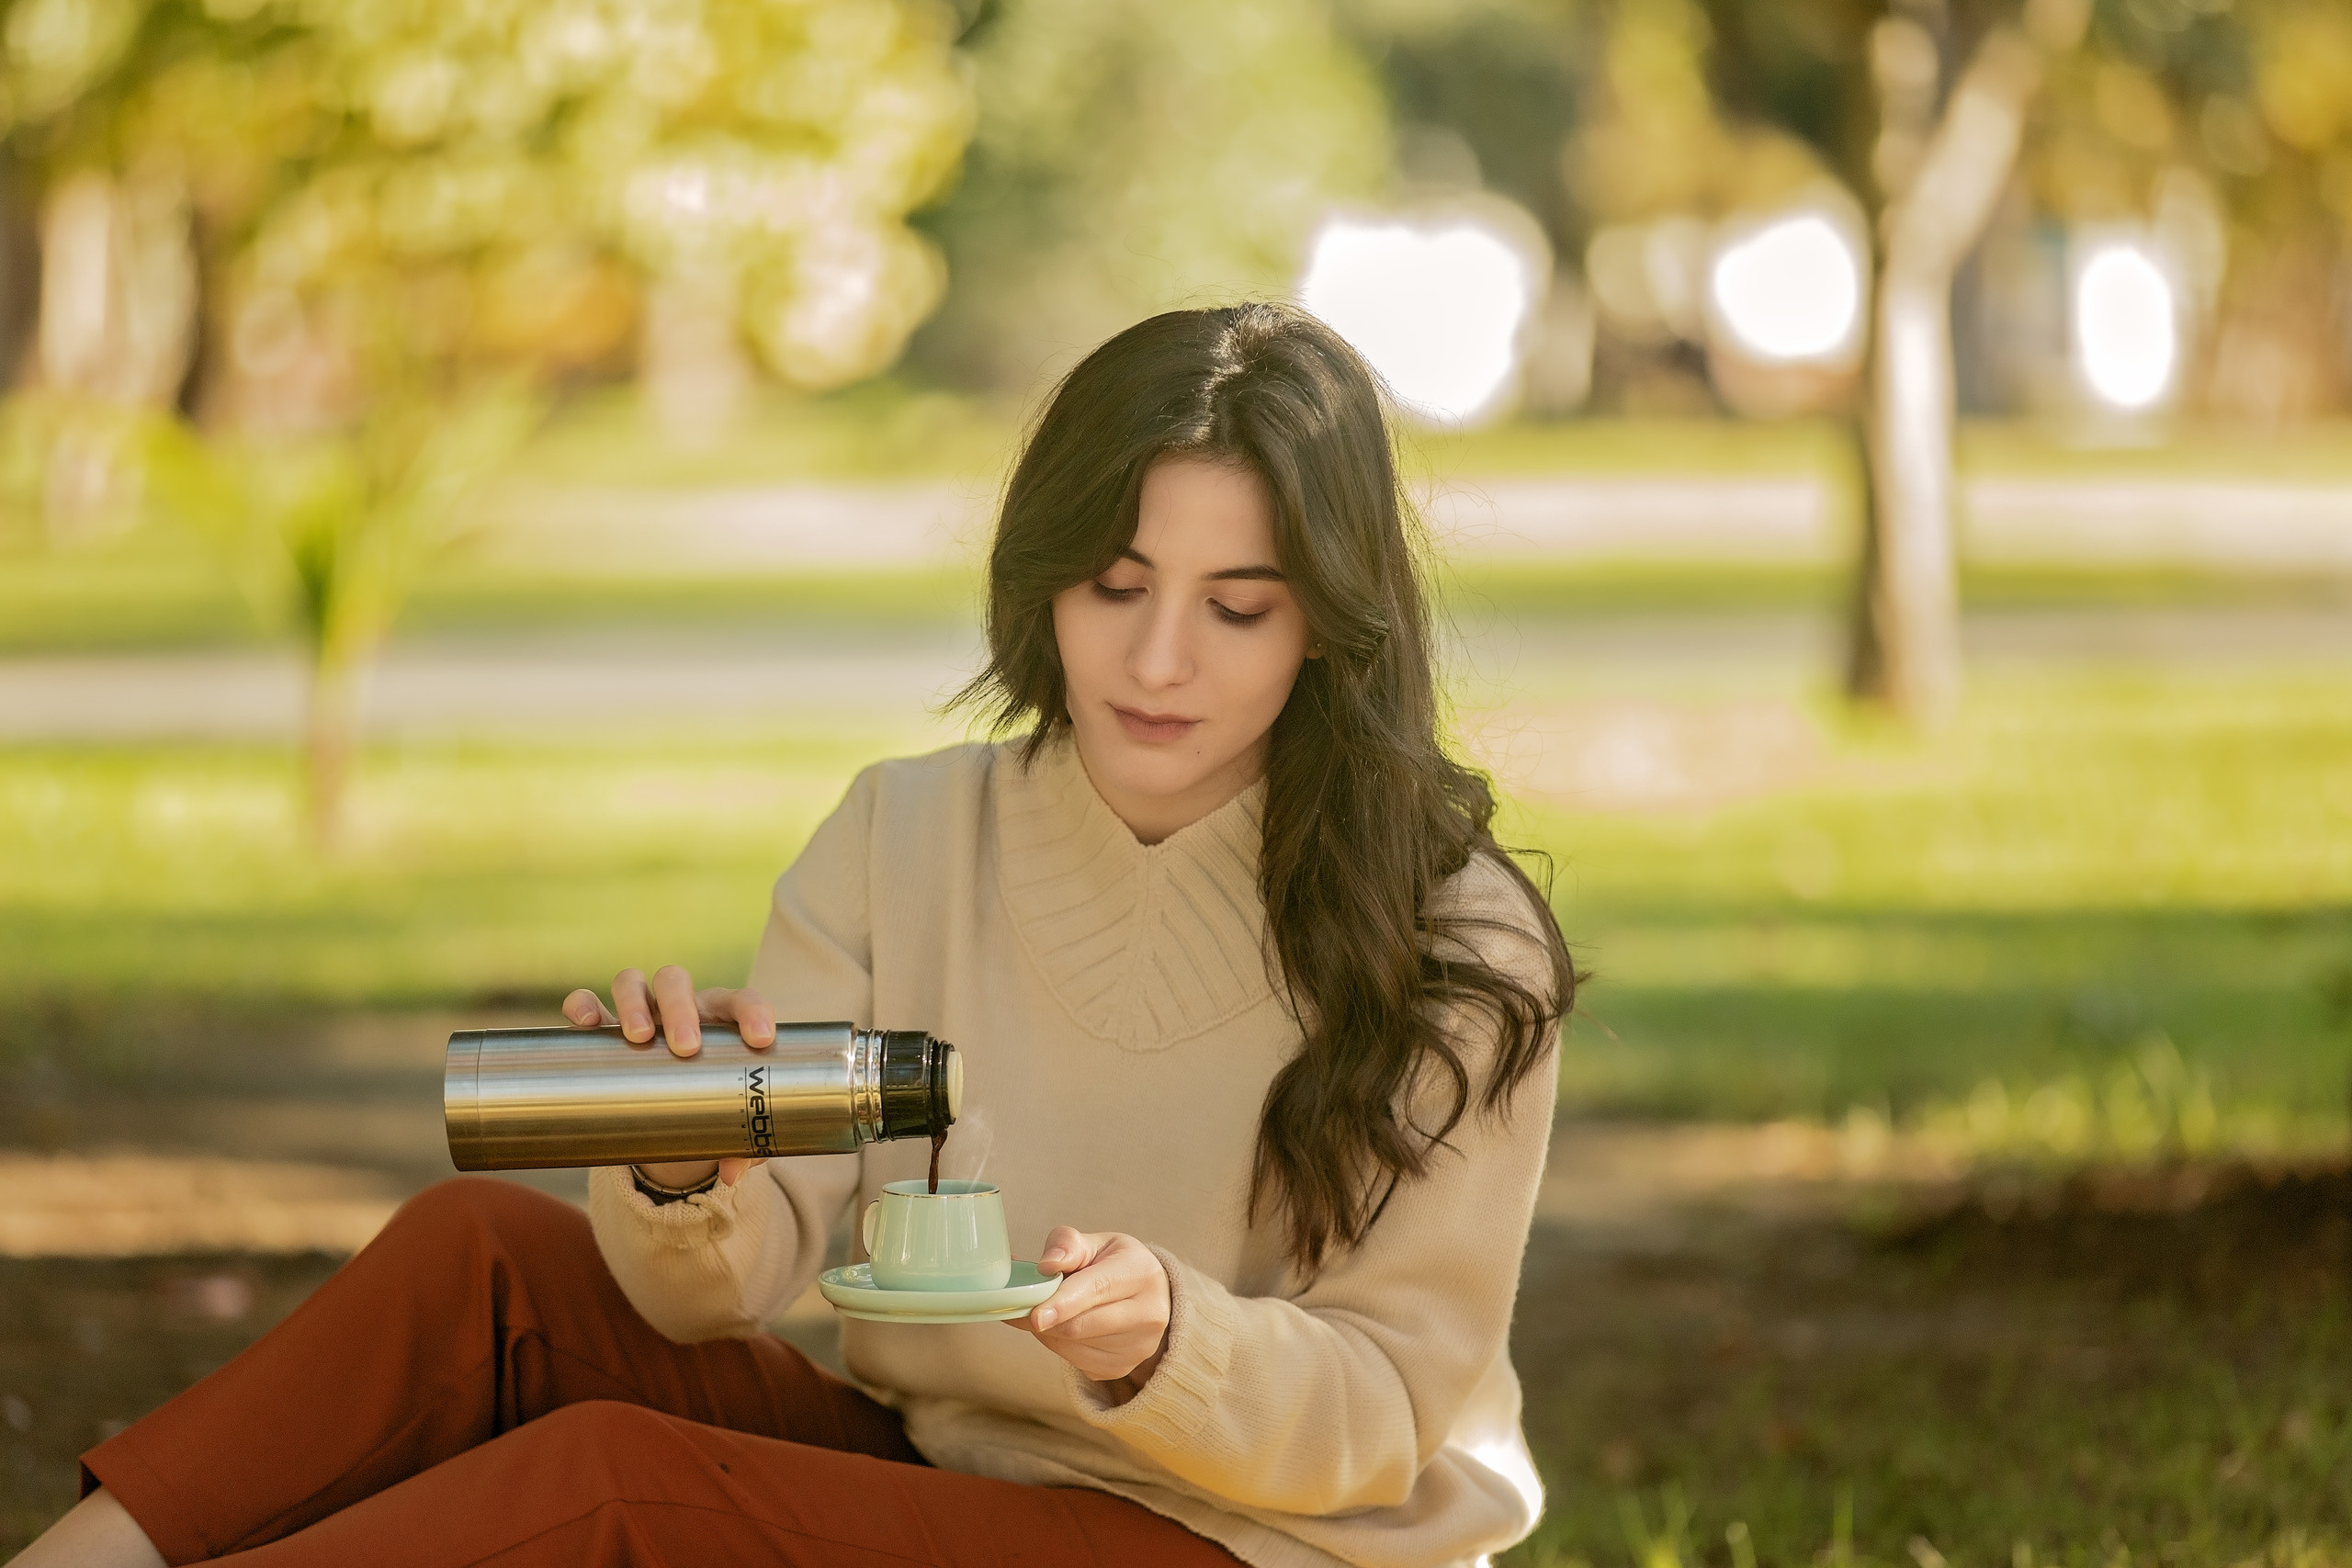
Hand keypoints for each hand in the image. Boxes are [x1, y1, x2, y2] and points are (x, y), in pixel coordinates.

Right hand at [562, 966, 775, 1188]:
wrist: (668, 1105)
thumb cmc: (708, 1102)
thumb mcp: (727, 1120)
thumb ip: (739, 1144)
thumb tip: (732, 1173)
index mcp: (720, 1019)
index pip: (741, 1001)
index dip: (754, 1013)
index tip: (760, 1041)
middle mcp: (679, 1007)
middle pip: (677, 982)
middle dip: (682, 1009)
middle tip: (685, 1049)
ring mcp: (639, 1012)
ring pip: (632, 983)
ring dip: (635, 1003)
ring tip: (639, 1038)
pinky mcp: (602, 1029)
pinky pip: (586, 1004)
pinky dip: (584, 1006)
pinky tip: (588, 1025)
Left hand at [1004, 1228, 1169, 1386]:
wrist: (1149, 1296)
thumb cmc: (1117, 1265)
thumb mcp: (1097, 1243)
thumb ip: (1069, 1245)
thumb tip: (1046, 1265)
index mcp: (1141, 1273)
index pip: (1096, 1289)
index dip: (1062, 1303)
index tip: (1034, 1314)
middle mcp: (1148, 1314)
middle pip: (1080, 1325)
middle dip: (1043, 1316)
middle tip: (1018, 1304)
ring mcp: (1137, 1347)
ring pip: (1071, 1345)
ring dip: (1048, 1329)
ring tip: (1050, 1308)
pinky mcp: (1121, 1368)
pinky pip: (1074, 1360)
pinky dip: (1058, 1343)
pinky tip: (1064, 1325)